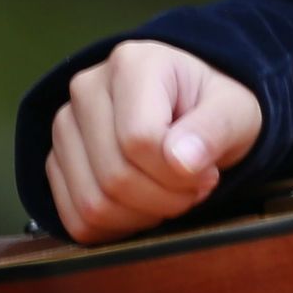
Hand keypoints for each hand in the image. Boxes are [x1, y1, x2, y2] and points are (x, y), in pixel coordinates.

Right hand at [46, 41, 263, 244]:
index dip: (179, 175)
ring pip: (93, 203)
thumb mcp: (235, 110)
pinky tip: (144, 207)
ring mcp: (66, 126)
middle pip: (115, 176)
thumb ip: (214, 130)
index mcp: (131, 64)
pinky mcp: (57, 160)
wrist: (191, 104)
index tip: (208, 173)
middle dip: (165, 199)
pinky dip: (116, 228)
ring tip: (170, 194)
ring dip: (143, 216)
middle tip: (193, 188)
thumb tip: (183, 161)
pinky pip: (76, 219)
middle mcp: (87, 89)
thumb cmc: (213, 105)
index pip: (140, 140)